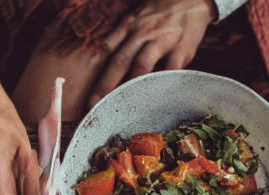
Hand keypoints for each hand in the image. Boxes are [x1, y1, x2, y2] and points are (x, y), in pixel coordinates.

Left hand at [86, 0, 215, 108]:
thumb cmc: (160, 14)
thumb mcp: (136, 20)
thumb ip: (122, 40)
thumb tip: (105, 69)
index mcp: (128, 28)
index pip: (106, 52)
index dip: (94, 75)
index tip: (87, 97)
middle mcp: (141, 33)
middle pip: (119, 61)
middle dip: (105, 86)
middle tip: (95, 107)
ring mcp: (161, 40)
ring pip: (142, 63)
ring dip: (131, 85)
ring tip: (123, 107)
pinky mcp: (182, 47)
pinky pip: (171, 67)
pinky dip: (164, 82)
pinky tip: (158, 98)